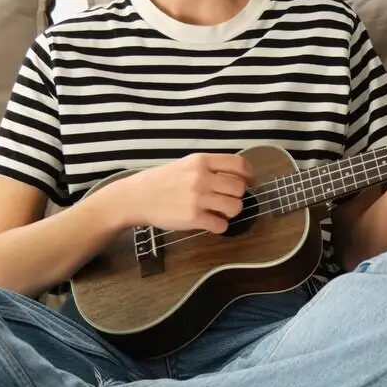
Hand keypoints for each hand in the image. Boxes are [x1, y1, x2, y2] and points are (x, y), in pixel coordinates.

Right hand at [121, 153, 254, 234]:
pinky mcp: (193, 218)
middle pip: (239, 188)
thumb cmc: (161, 181)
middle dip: (238, 196)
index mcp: (201, 161)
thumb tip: (237, 176)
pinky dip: (220, 226)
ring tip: (219, 211)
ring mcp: (198, 198)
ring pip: (235, 207)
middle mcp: (201, 178)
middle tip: (228, 199)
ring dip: (231, 212)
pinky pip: (221, 225)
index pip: (238, 164)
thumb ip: (209, 168)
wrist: (136, 197)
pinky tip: (211, 222)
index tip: (249, 182)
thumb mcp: (186, 164)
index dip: (249, 175)